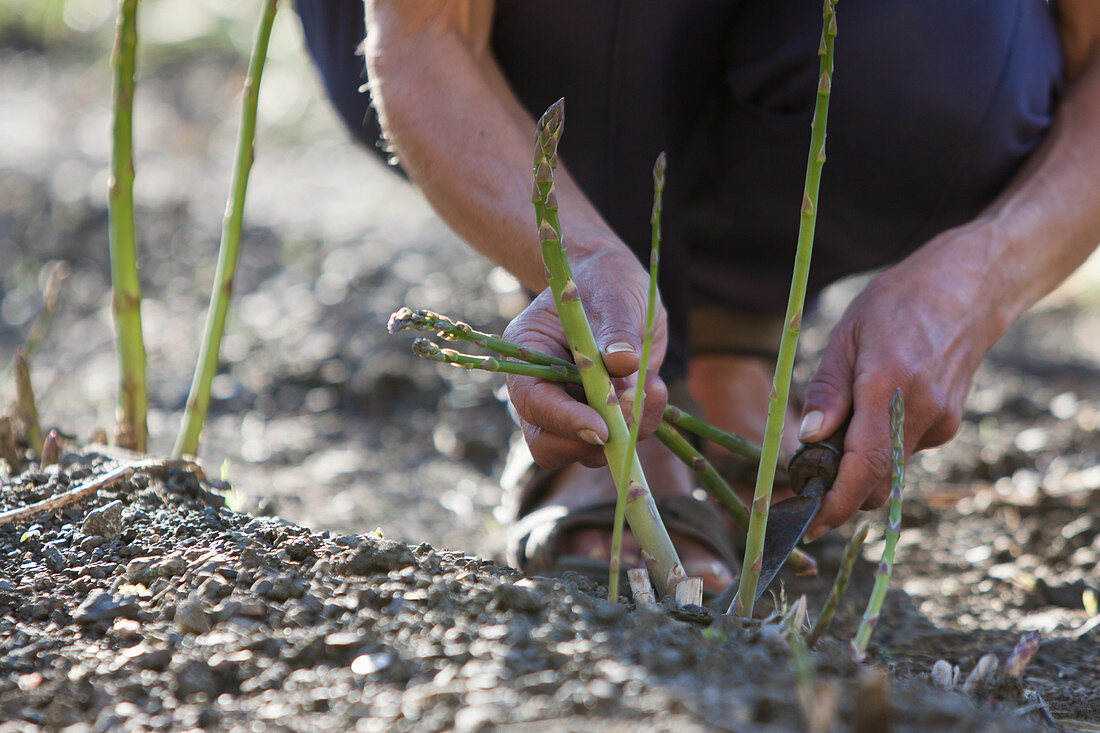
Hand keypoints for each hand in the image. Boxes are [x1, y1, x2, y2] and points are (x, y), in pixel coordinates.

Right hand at [503, 248, 668, 468]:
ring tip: (652, 384)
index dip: (564, 420)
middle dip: (590, 441)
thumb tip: (623, 363)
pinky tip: (654, 386)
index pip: (533, 402)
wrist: (618, 287)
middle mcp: (542, 390)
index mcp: (527, 354)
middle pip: (547, 444)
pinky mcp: (602, 416)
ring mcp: (572, 407)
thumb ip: (617, 330)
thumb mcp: (615, 297)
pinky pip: (620, 439)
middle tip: (631, 413)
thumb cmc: (607, 283)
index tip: (602, 428)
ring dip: (627, 429)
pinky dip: (643, 420)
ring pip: (587, 450)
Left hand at [798, 225, 1006, 537]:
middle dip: (842, 494)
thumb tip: (807, 438)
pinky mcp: (949, 423)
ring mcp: (941, 419)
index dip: (838, 502)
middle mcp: (920, 410)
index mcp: (887, 385)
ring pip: (890, 468)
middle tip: (807, 486)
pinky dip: (882, 446)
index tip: (812, 524)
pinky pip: (905, 449)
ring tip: (839, 429)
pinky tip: (875, 409)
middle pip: (878, 481)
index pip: (865, 465)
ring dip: (860, 466)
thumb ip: (827, 391)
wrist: (969, 288)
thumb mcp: (846, 336)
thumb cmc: (897, 303)